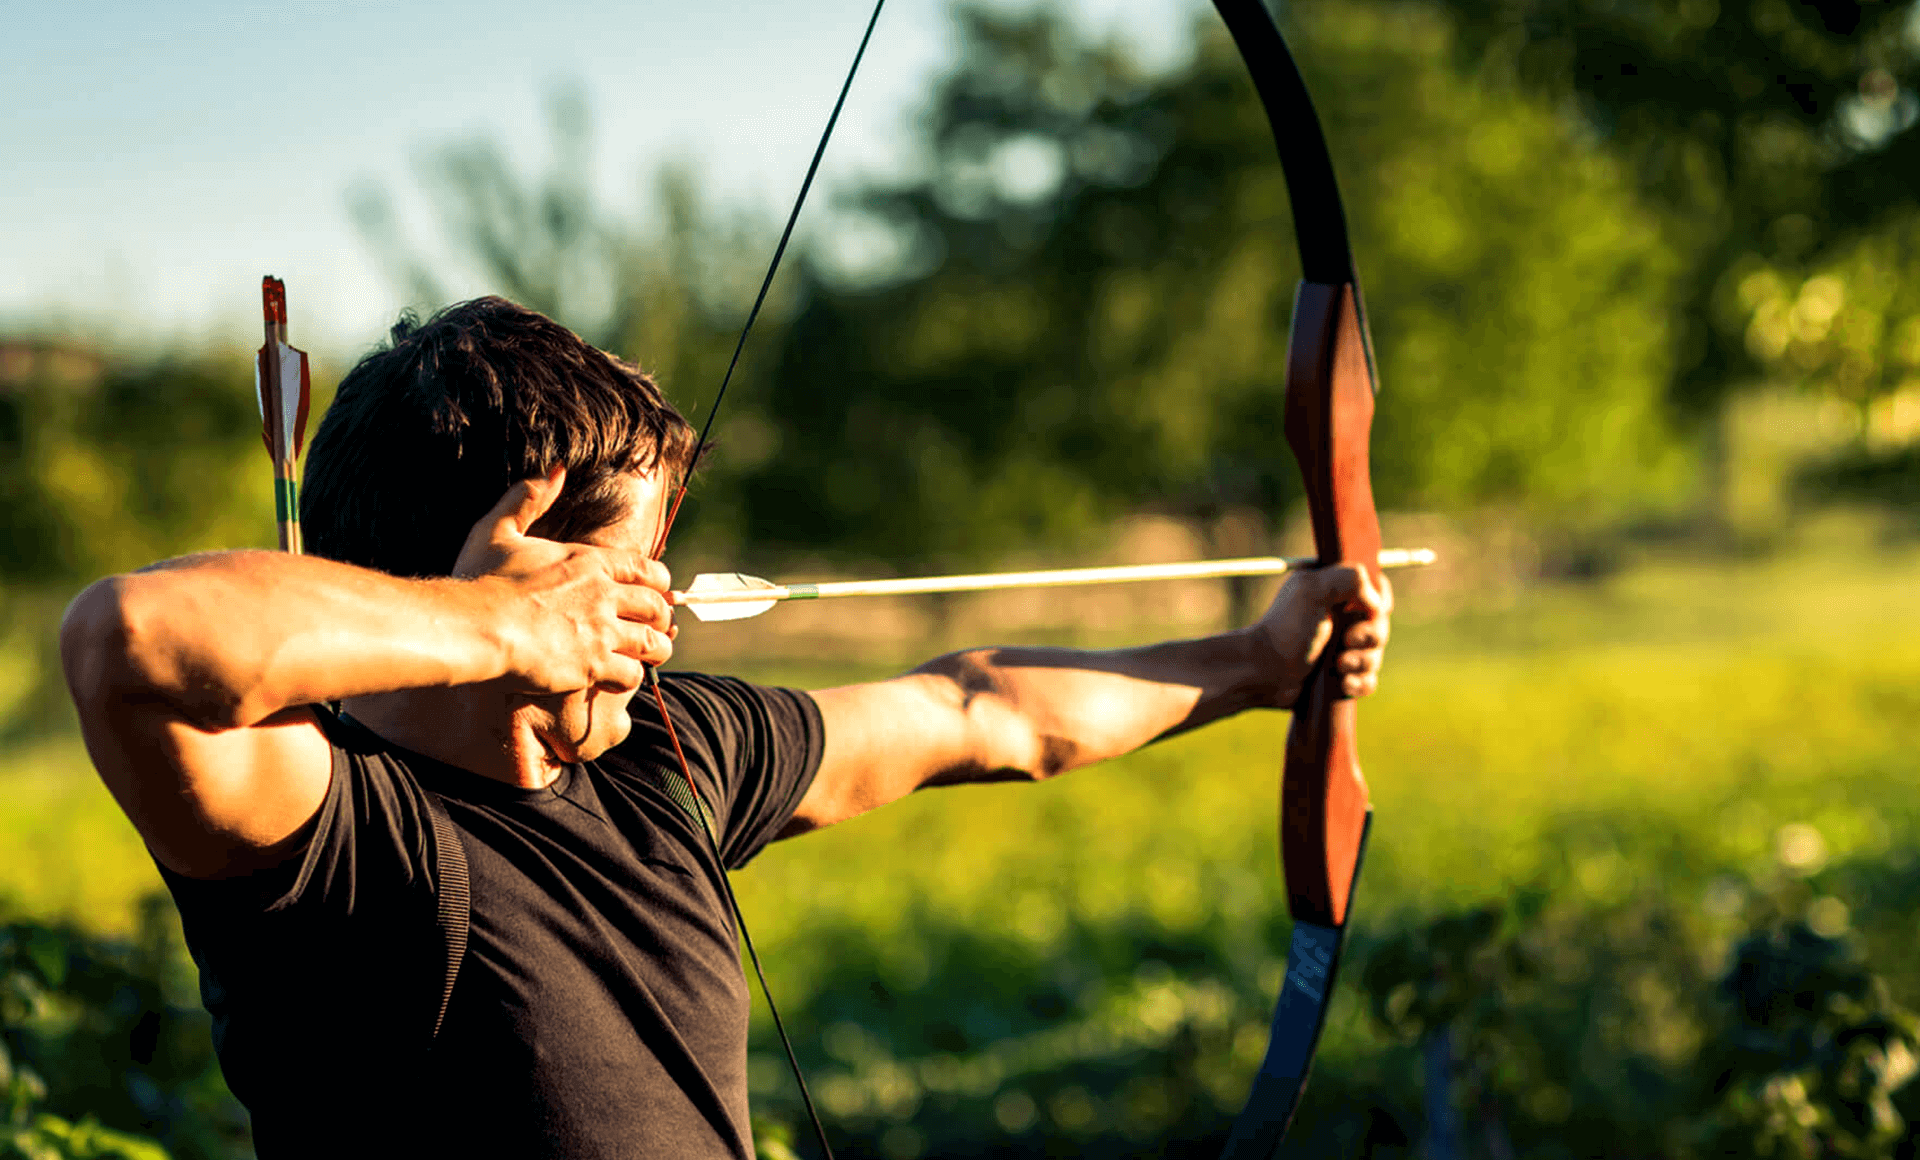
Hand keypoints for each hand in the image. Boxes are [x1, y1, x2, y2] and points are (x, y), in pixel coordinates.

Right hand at [453, 466, 675, 698]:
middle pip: (656, 606)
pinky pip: (632, 674)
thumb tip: (556, 467)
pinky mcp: (594, 665)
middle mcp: (604, 594)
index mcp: (589, 561)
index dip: (657, 583)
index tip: (654, 592)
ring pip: (653, 642)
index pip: (646, 569)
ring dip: (654, 650)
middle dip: (659, 618)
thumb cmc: (481, 580)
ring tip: (648, 656)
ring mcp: (602, 631)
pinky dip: (630, 676)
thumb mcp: (499, 529)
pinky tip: (618, 677)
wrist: (474, 627)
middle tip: (654, 628)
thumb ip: (529, 497)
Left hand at [1252, 563, 1390, 708]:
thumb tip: (1377, 604)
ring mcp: (1341, 648)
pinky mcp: (1341, 675)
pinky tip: (1343, 684)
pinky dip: (1360, 683)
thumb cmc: (1286, 629)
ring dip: (1362, 661)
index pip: (1376, 588)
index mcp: (1334, 591)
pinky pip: (1368, 680)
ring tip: (1338, 665)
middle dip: (1369, 636)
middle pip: (1380, 624)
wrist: (1264, 672)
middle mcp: (1340, 618)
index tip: (1370, 611)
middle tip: (1347, 640)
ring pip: (1376, 654)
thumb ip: (1350, 579)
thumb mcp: (1312, 590)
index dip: (1380, 601)